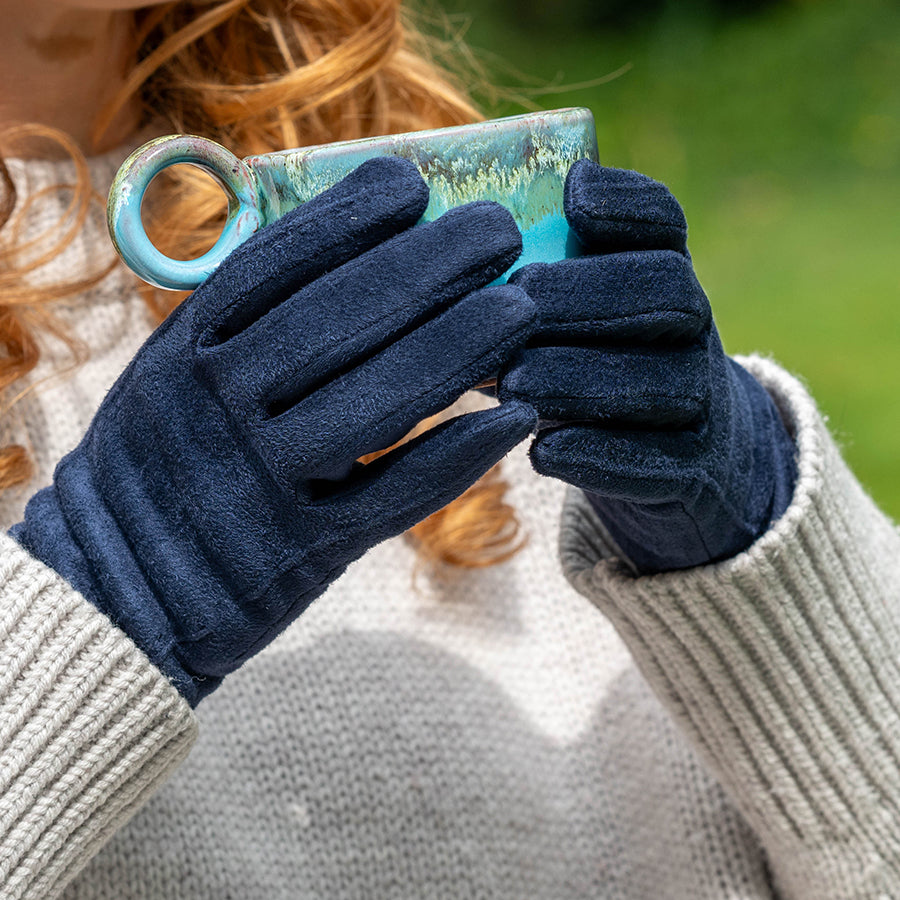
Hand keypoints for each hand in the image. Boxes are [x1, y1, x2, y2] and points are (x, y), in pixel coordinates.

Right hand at [11, 157, 535, 703]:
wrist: (118, 589)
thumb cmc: (161, 465)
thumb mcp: (172, 378)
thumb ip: (237, 323)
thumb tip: (340, 247)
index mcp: (184, 354)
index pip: (272, 267)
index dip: (348, 219)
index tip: (413, 184)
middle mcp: (219, 409)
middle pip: (336, 322)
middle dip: (427, 266)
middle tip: (497, 230)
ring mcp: (263, 483)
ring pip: (375, 402)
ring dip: (458, 347)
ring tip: (521, 307)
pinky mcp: (306, 549)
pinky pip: (394, 495)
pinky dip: (458, 454)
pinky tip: (516, 418)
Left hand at [498, 160, 795, 573]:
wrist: (676, 459)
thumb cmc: (593, 371)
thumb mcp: (572, 321)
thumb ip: (528, 286)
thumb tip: (435, 259)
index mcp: (661, 275)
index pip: (663, 221)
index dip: (624, 203)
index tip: (571, 194)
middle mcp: (694, 330)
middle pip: (668, 291)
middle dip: (589, 292)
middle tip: (520, 299)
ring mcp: (703, 402)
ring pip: (664, 380)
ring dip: (583, 376)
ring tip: (516, 382)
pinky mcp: (695, 471)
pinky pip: (659, 463)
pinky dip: (598, 456)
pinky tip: (540, 453)